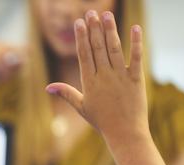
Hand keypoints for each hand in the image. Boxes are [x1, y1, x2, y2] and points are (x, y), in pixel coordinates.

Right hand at [46, 11, 148, 145]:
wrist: (124, 133)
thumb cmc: (102, 121)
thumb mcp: (81, 107)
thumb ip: (66, 93)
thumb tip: (47, 87)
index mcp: (89, 82)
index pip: (84, 55)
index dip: (81, 37)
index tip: (79, 23)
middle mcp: (104, 77)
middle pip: (97, 48)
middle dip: (93, 29)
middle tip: (91, 12)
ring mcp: (120, 77)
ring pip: (114, 49)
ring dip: (110, 31)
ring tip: (105, 15)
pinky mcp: (136, 79)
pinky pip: (136, 58)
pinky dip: (136, 43)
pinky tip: (135, 28)